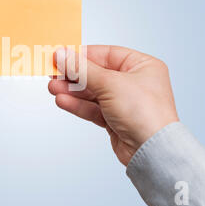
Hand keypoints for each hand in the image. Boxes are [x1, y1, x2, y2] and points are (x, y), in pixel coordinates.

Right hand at [48, 45, 178, 165]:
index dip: (83, 55)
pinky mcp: (115, 119)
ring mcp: (124, 102)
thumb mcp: (110, 83)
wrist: (151, 151)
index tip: (61, 55)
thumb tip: (61, 55)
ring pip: (92, 92)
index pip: (106, 54)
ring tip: (53, 88)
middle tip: (53, 74)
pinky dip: (78, 105)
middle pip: (97, 73)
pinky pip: (93, 108)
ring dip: (72, 91)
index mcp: (142, 66)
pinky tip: (63, 101)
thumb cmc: (145, 113)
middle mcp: (134, 82)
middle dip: (73, 75)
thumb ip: (82, 69)